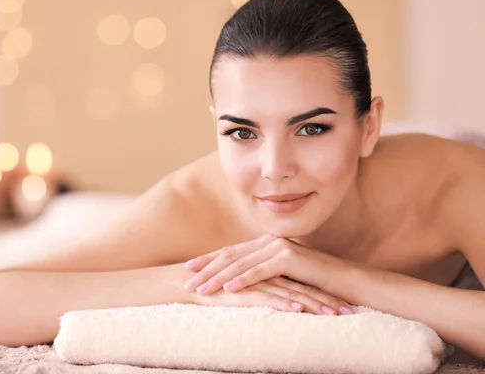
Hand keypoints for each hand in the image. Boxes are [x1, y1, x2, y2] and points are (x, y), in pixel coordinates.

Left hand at [183, 235, 354, 314]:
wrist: (345, 281)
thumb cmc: (315, 282)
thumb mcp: (284, 276)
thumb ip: (265, 272)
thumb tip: (241, 281)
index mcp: (267, 243)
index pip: (232, 251)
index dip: (209, 259)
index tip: (188, 268)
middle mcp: (270, 241)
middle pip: (231, 256)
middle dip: (206, 269)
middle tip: (186, 280)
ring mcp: (280, 247)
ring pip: (241, 264)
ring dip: (218, 278)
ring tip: (200, 290)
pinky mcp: (289, 258)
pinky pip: (259, 271)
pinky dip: (241, 280)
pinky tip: (226, 289)